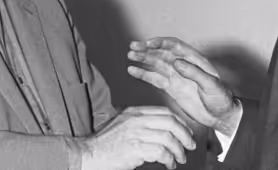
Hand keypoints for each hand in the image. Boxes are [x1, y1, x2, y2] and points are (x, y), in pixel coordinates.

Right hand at [78, 105, 194, 169]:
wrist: (88, 155)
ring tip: (180, 159)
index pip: (165, 112)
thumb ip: (139, 123)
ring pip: (168, 138)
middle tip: (189, 146)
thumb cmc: (105, 144)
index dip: (180, 122)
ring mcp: (136, 134)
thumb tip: (160, 130)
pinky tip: (168, 165)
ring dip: (178, 151)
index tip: (186, 132)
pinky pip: (161, 153)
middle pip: (171, 123)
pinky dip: (169, 160)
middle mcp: (136, 120)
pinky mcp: (135, 149)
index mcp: (134, 112)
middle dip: (184, 135)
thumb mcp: (121, 124)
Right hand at [128, 37, 240, 135]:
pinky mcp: (171, 88)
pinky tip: (133, 70)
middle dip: (148, 48)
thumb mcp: (212, 86)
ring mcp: (177, 77)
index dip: (162, 43)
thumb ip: (194, 73)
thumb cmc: (221, 99)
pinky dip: (144, 74)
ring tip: (130, 55)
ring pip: (157, 64)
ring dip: (143, 59)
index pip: (176, 47)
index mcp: (195, 61)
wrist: (221, 116)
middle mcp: (184, 66)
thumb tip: (176, 62)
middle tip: (133, 46)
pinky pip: (155, 79)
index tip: (149, 43)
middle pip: (163, 53)